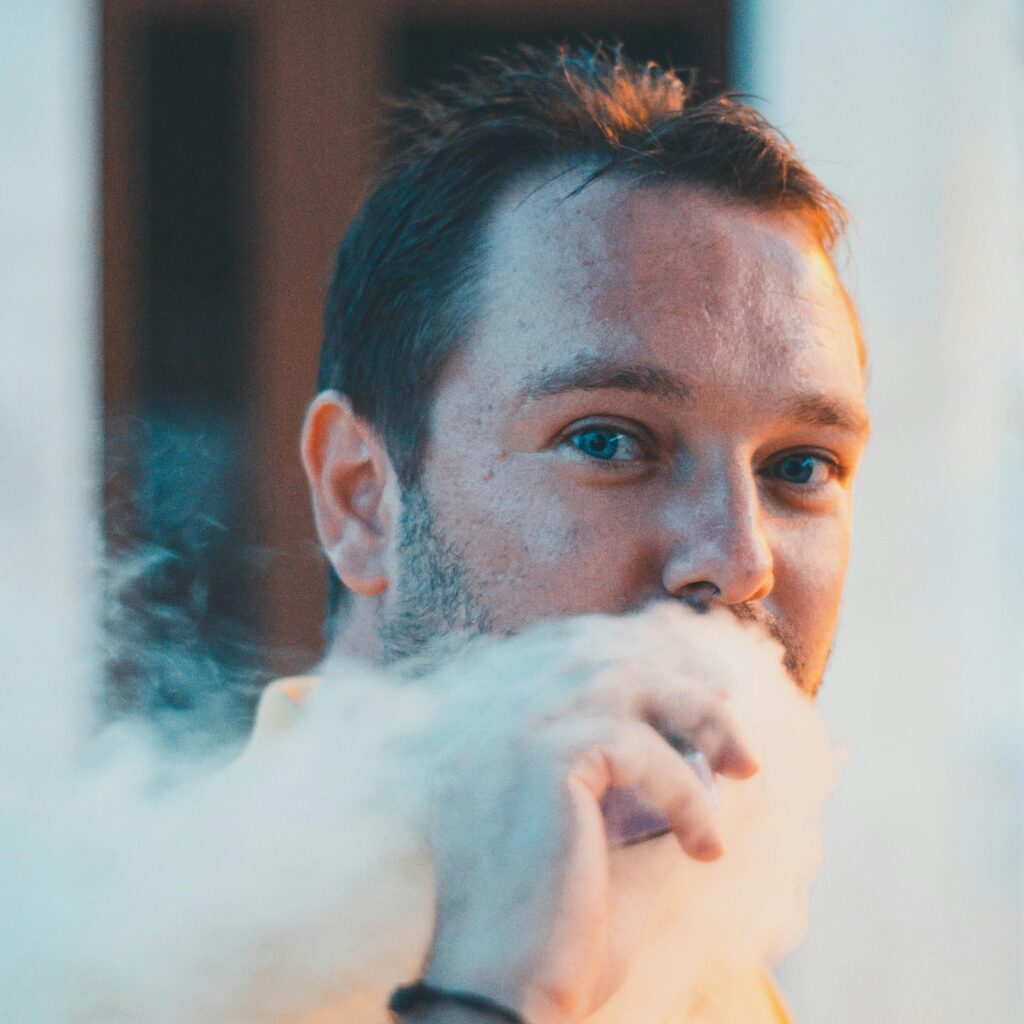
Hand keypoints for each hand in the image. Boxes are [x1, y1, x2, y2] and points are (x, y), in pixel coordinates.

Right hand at [411, 606, 758, 1023]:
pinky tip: (707, 849)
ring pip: (627, 683)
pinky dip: (689, 795)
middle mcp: (492, 718)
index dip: (630, 651)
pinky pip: (642, 748)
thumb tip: (701, 750)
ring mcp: (514, 730)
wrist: (503, 994)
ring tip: (746, 765)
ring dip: (699, 716)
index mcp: (489, 733)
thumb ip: (637, 789)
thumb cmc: (551, 933)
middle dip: (674, 669)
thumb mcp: (603, 843)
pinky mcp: (545, 757)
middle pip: (600, 657)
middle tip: (729, 694)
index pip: (562, 653)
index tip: (692, 675)